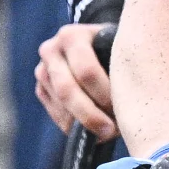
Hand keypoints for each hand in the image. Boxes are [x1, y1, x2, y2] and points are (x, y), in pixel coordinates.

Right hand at [34, 20, 116, 138]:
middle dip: (90, 115)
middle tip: (110, 131)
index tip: (123, 108)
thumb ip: (121, 67)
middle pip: (67, 91)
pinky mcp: (41, 90)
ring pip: (60, 107)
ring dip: (84, 123)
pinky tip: (93, 129)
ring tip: (108, 130)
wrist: (99, 47)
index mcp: (71, 36)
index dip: (104, 94)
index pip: (86, 71)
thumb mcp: (120, 50)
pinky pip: (56, 115)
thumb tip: (127, 101)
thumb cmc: (116, 50)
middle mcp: (51, 51)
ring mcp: (43, 71)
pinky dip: (75, 127)